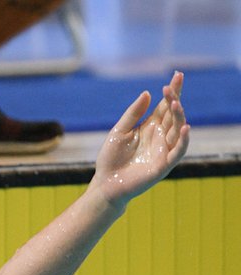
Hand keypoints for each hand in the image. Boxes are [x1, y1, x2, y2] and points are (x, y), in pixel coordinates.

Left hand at [92, 71, 189, 207]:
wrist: (106, 183)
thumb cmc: (111, 158)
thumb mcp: (119, 131)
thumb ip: (133, 114)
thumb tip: (147, 93)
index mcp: (150, 127)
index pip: (165, 106)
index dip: (173, 91)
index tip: (177, 74)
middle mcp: (160, 137)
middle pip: (173, 115)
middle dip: (175, 99)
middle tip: (171, 86)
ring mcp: (164, 150)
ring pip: (178, 130)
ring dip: (179, 116)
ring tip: (175, 103)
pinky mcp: (163, 165)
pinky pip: (178, 152)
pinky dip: (183, 140)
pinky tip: (185, 128)